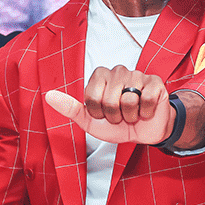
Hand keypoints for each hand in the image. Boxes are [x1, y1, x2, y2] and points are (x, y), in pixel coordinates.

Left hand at [44, 66, 173, 144]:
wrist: (144, 132)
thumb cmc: (117, 124)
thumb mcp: (90, 121)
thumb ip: (70, 108)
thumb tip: (49, 96)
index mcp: (100, 76)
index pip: (92, 97)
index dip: (98, 112)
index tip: (103, 114)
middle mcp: (118, 71)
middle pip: (110, 100)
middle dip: (114, 116)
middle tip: (120, 115)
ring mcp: (138, 75)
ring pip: (128, 100)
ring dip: (130, 116)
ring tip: (132, 113)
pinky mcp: (155, 82)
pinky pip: (146, 99)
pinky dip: (145, 112)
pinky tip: (145, 111)